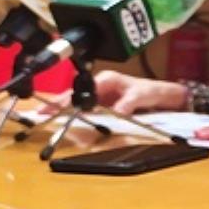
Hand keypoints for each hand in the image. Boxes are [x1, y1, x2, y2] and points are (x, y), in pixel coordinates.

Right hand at [38, 70, 187, 116]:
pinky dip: (81, 121)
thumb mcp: (144, 94)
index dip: (64, 100)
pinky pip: (91, 115)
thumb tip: (117, 112)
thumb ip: (130, 102)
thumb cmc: (155, 91)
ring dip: (67, 115)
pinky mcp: (107, 108)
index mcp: (106, 80)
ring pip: (80, 107)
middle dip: (58, 106)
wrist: (168, 97)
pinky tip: (72, 128)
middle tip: (40, 116)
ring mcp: (103, 98)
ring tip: (51, 123)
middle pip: (75, 97)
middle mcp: (101, 87)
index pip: (80, 90)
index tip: (50, 109)